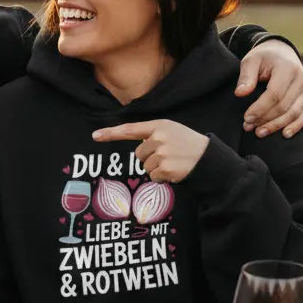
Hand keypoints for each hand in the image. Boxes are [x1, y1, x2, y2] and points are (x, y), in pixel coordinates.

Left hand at [93, 119, 208, 182]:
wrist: (208, 157)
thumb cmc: (187, 144)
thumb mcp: (171, 131)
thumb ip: (153, 135)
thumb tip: (137, 149)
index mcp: (159, 126)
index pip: (130, 129)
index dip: (111, 133)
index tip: (95, 136)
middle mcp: (158, 138)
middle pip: (139, 154)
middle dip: (150, 158)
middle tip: (168, 156)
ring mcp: (161, 153)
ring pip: (145, 167)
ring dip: (157, 168)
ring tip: (174, 162)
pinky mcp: (165, 168)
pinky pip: (153, 177)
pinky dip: (163, 177)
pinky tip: (175, 170)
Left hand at [235, 39, 302, 137]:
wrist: (281, 53)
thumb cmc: (263, 57)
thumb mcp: (251, 60)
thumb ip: (246, 76)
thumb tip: (240, 93)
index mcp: (288, 68)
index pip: (275, 93)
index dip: (260, 108)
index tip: (246, 118)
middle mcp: (301, 79)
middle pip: (284, 106)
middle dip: (265, 119)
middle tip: (248, 126)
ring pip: (294, 113)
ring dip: (276, 125)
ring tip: (259, 132)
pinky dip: (295, 126)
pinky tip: (284, 134)